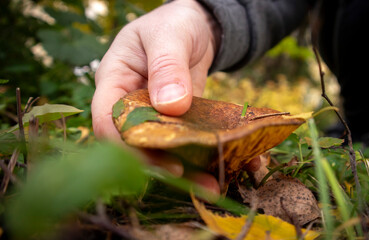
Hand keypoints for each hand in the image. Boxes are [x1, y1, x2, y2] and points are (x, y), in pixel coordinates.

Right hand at [91, 0, 221, 194]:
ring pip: (163, 147)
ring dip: (186, 168)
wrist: (196, 25)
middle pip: (135, 142)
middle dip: (162, 165)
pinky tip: (226, 163)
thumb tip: (170, 106)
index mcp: (114, 80)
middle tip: (193, 181)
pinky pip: (186, 140)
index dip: (127, 145)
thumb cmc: (174, 22)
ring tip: (212, 184)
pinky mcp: (177, 120)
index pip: (107, 121)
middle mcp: (130, 103)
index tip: (161, 158)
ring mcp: (154, 114)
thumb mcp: (169, 36)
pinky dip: (203, 153)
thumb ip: (167, 66)